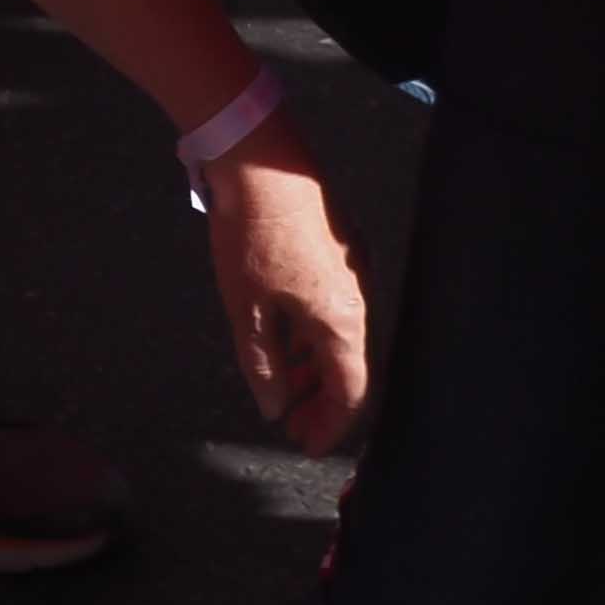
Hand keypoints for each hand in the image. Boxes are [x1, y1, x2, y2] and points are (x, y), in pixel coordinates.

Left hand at [198, 119, 368, 453]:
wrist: (261, 159)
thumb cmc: (250, 235)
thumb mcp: (244, 308)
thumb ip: (261, 363)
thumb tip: (274, 405)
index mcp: (342, 318)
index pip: (350, 389)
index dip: (330, 424)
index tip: (304, 445)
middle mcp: (359, 297)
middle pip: (350, 365)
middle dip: (322, 401)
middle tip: (292, 425)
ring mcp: (353, 271)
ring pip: (342, 337)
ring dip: (315, 368)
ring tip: (283, 388)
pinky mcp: (341, 251)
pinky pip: (335, 310)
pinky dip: (314, 336)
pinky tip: (284, 342)